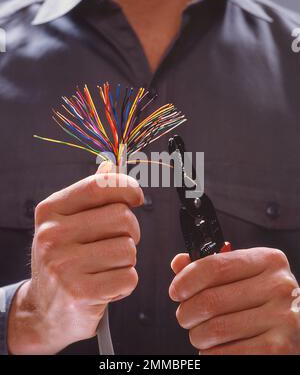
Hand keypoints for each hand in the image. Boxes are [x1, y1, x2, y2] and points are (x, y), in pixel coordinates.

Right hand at [7, 162, 143, 353]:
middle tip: (119, 242)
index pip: (99, 185)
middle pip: (122, 217)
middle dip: (131, 231)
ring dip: (127, 260)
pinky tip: (106, 285)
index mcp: (50, 211)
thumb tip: (112, 164)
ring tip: (107, 267)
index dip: (127, 187)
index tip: (136, 197)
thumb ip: (91, 194)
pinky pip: (128, 278)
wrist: (43, 311)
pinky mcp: (79, 293)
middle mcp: (52, 235)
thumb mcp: (67, 224)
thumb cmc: (62, 260)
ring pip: (128, 249)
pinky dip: (125, 283)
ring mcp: (63, 265)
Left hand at [169, 248, 299, 353]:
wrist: (296, 328)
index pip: (215, 266)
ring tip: (201, 333)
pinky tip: (215, 348)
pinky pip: (226, 354)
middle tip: (186, 316)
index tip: (176, 291)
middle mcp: (279, 286)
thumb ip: (211, 267)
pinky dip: (210, 354)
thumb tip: (179, 263)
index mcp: (268, 261)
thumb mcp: (244, 275)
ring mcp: (283, 318)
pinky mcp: (279, 349)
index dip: (187, 280)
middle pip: (210, 300)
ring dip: (198, 335)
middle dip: (187, 312)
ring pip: (215, 329)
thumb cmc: (262, 299)